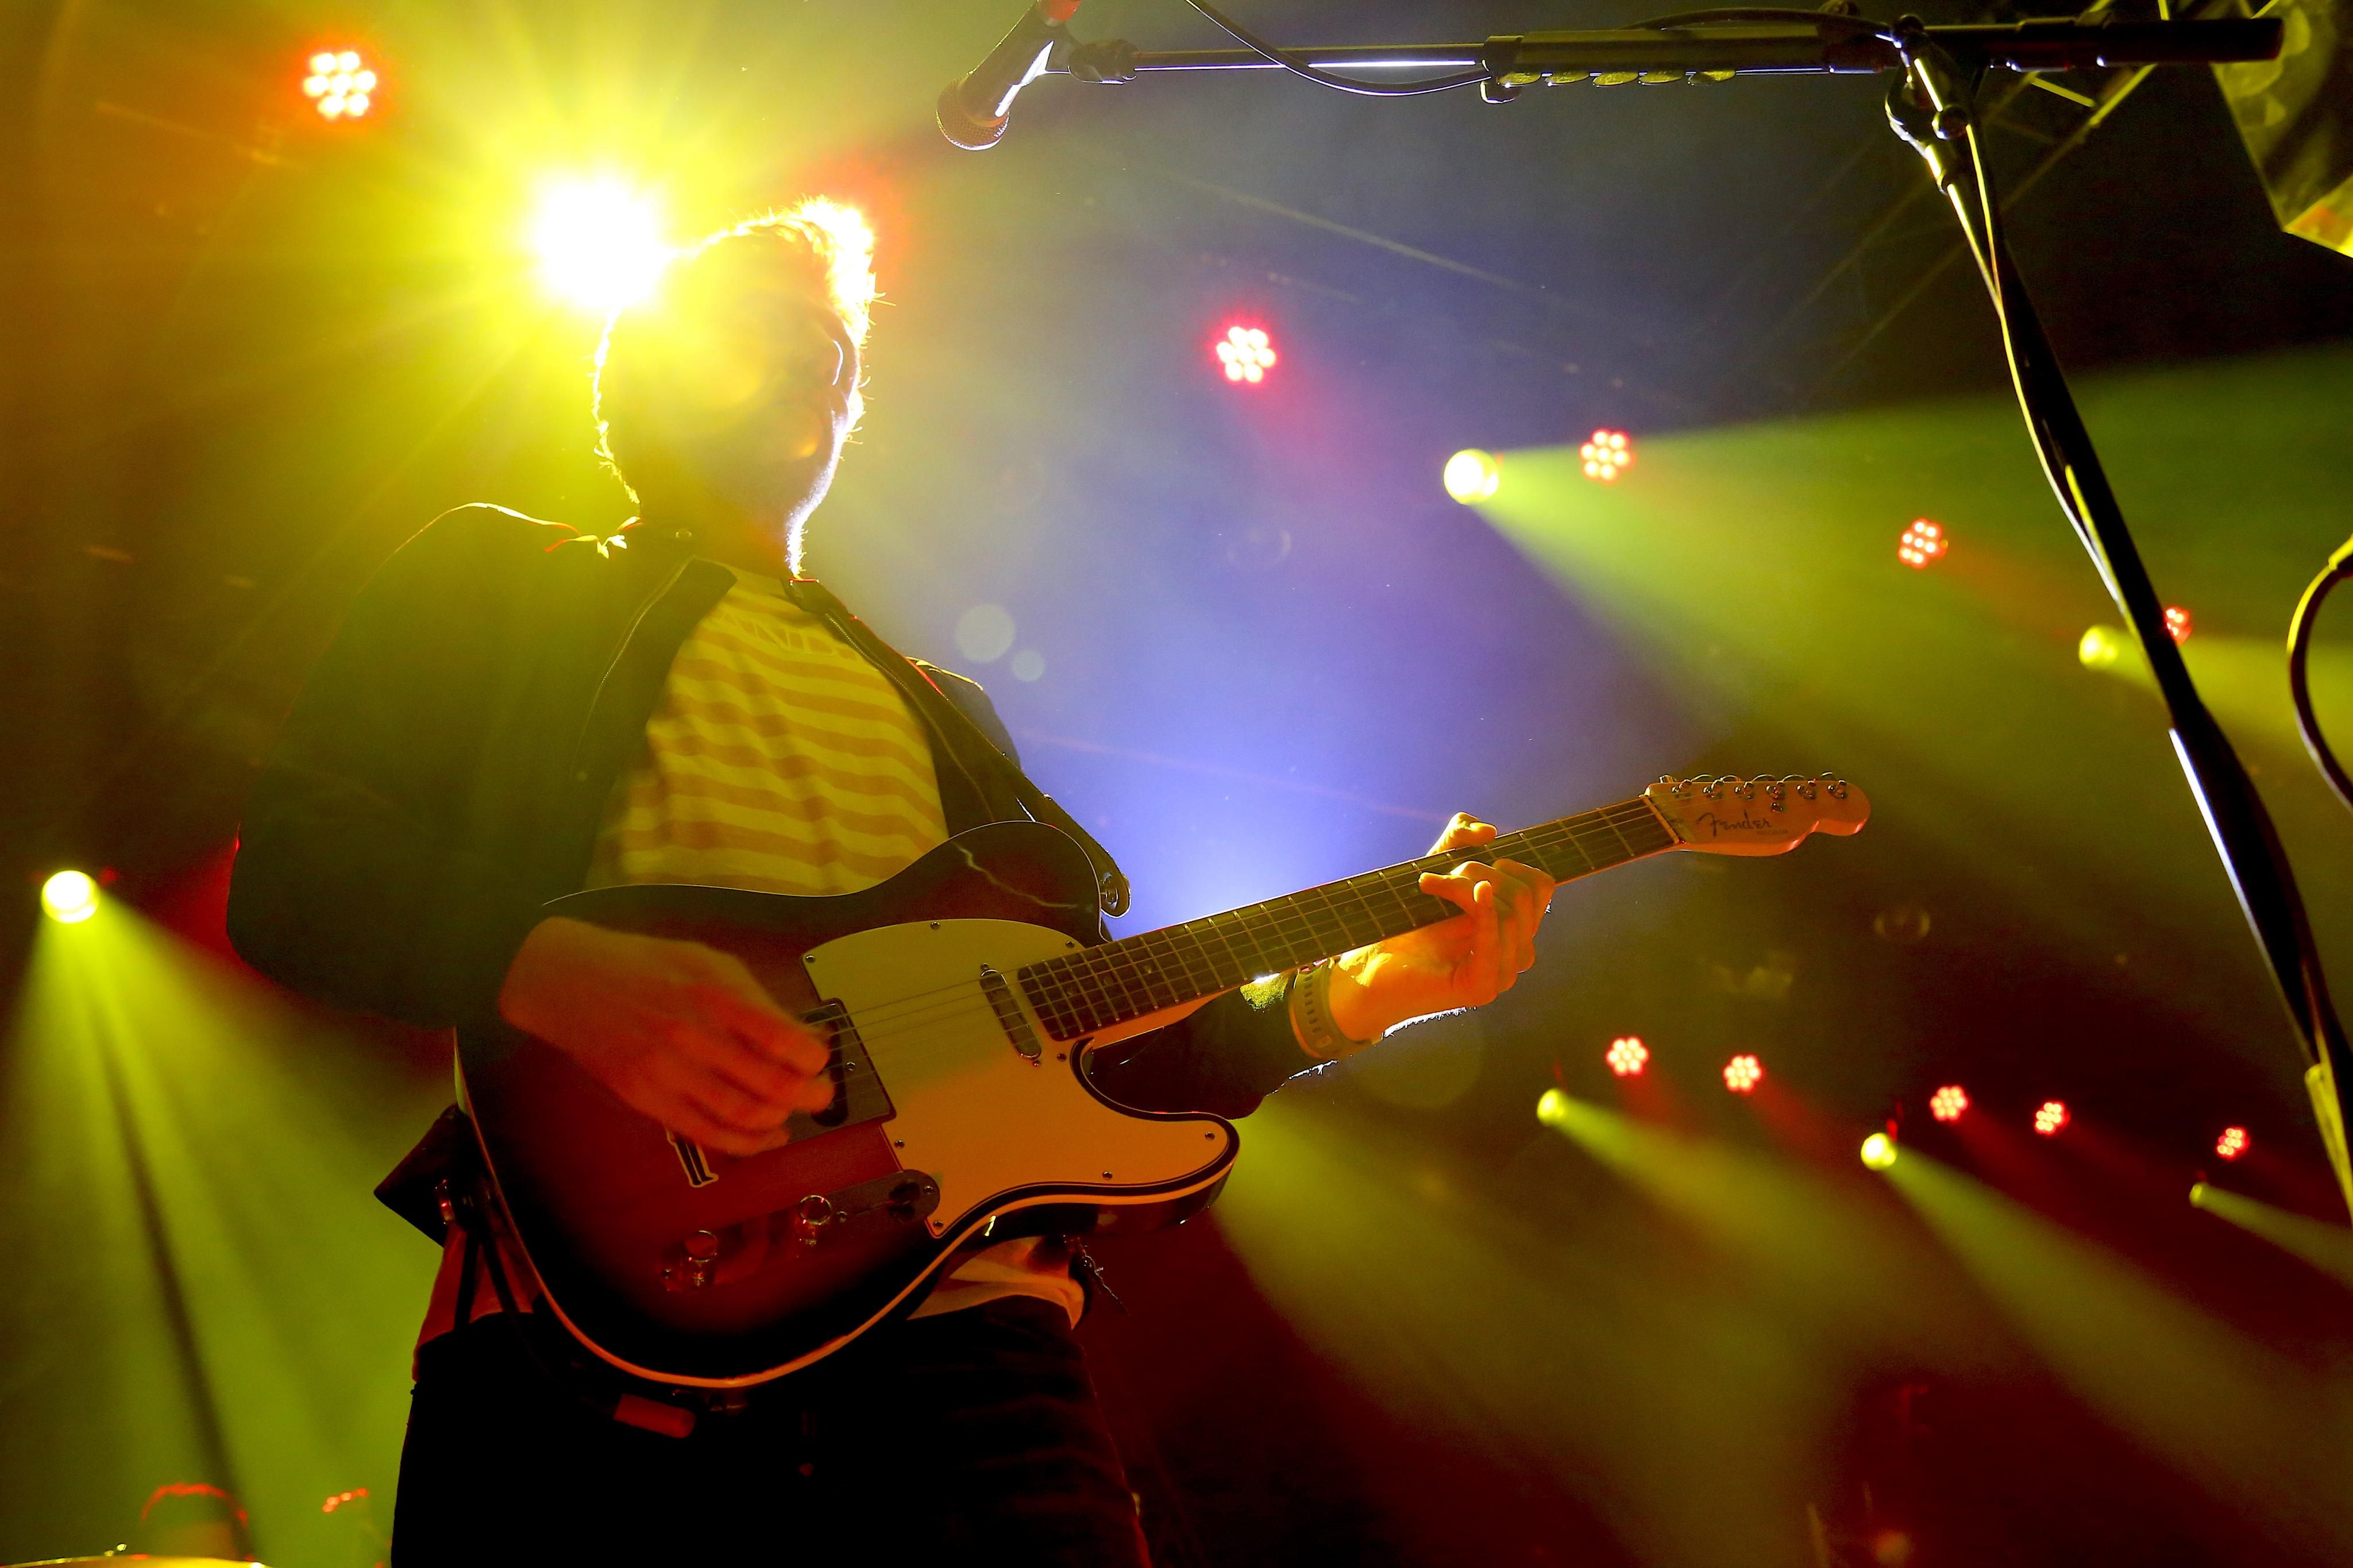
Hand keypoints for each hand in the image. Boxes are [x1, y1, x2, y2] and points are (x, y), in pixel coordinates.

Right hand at [497, 917, 833, 1155]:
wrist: (569, 981)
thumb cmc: (647, 965)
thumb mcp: (709, 962)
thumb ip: (757, 999)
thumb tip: (804, 1036)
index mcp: (713, 994)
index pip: (783, 1040)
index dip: (814, 1058)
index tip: (820, 1059)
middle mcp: (691, 1036)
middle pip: (770, 1085)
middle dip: (810, 1096)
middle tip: (822, 1094)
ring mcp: (666, 1072)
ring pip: (742, 1117)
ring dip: (780, 1122)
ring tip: (793, 1114)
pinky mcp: (645, 1099)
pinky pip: (705, 1134)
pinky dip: (745, 1143)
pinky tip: (766, 1136)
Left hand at [1326, 813, 1556, 1044]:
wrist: (1371, 966)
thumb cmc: (1404, 923)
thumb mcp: (1436, 870)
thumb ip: (1459, 840)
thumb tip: (1489, 831)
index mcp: (1514, 928)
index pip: (1541, 887)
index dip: (1511, 864)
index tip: (1466, 862)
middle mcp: (1515, 953)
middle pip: (1525, 896)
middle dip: (1481, 871)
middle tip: (1436, 876)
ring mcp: (1502, 974)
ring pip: (1510, 912)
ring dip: (1464, 887)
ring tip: (1427, 884)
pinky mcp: (1482, 987)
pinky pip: (1496, 939)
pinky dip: (1486, 911)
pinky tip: (1476, 891)